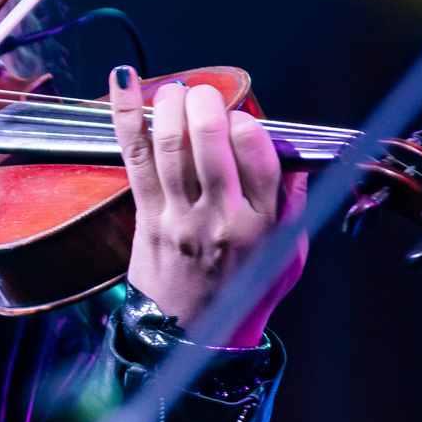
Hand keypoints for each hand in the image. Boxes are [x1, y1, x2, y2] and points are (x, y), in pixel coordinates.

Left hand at [110, 67, 308, 346]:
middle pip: (209, 143)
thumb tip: (297, 157)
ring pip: (170, 146)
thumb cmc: (243, 294)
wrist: (193, 339)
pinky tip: (124, 82)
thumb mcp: (288, 256)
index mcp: (259, 224)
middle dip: (207, 104)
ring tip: (177, 89)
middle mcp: (217, 217)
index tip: (242, 120)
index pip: (257, 156)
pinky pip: (134, 157)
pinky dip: (127, 115)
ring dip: (171, 105)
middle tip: (205, 93)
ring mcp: (177, 217)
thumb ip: (294, 204)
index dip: (247, 125)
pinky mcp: (145, 216)